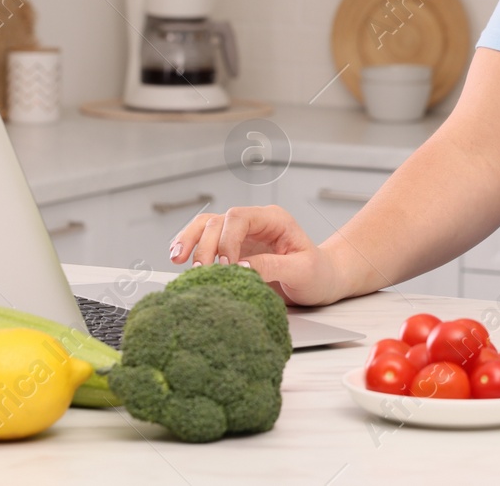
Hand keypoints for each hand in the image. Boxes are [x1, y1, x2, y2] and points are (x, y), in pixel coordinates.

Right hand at [167, 205, 343, 305]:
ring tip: (177, 259)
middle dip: (204, 245)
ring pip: (206, 226)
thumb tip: (240, 268)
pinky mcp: (234, 251)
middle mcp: (254, 223)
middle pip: (218, 221)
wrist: (323, 281)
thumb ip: (272, 267)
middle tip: (201, 272)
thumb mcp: (302, 271)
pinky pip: (206, 242)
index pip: (239, 218)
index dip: (226, 240)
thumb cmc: (318, 274)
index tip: (227, 266)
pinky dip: (191, 248)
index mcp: (273, 220)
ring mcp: (242, 236)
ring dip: (190, 241)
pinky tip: (179, 259)